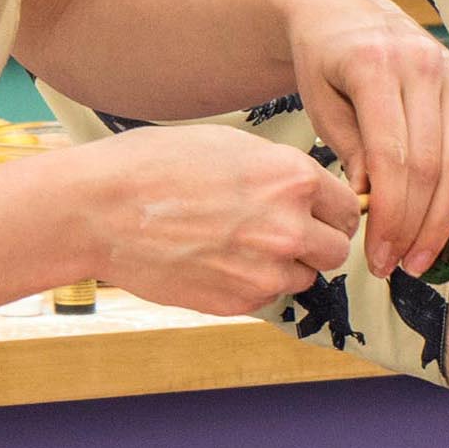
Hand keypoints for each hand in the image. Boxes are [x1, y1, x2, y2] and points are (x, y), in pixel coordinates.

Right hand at [78, 126, 361, 315]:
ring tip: (239, 244)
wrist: (100, 209)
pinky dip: (250, 284)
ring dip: (283, 266)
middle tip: (281, 232)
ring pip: (303, 277)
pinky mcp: (238, 302)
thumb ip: (277, 171)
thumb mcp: (228, 145)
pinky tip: (215, 260)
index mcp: (291, 178)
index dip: (331, 210)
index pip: (348, 207)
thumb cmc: (155, 165)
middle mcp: (288, 227)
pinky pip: (266, 297)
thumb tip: (307, 192)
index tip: (316, 213)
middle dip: (315, 242)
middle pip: (335, 250)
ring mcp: (264, 270)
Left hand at [280, 0, 448, 278]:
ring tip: (427, 254)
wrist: (341, 12)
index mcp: (373, 68)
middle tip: (399, 266)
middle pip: (429, 164)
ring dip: (447, 214)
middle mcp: (421, 65)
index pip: (391, 158)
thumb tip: (372, 202)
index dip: (389, 215)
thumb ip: (349, 147)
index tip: (378, 256)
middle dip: (415, 225)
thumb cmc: (324, 61)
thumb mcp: (319, 101)